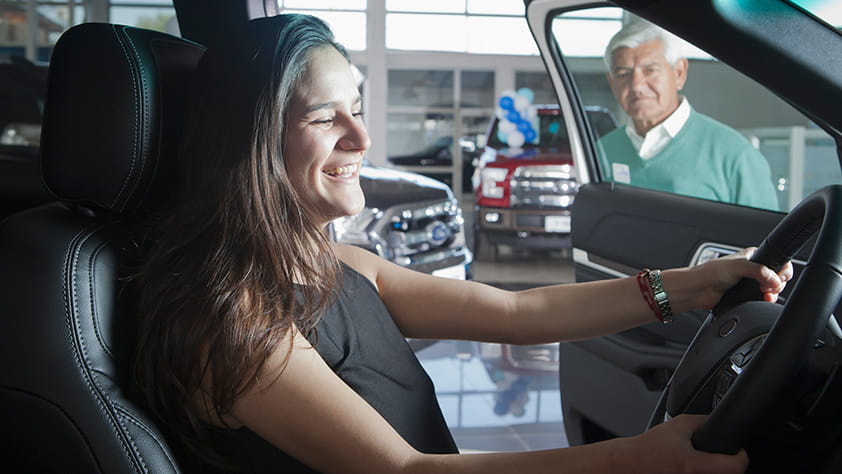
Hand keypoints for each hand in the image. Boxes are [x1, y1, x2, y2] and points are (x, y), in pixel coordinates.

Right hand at [608, 414, 747, 473]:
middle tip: (716, 454)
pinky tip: (688, 468)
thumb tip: (715, 419)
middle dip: (725, 462)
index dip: (741, 455)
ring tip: (697, 461)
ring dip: (713, 469)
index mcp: (694, 465)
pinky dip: (700, 471)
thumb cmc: (647, 448)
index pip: (737, 466)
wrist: (628, 464)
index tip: (738, 450)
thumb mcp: (676, 426)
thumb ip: (699, 421)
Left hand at [690, 247, 792, 309]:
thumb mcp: (738, 266)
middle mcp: (753, 269)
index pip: (776, 259)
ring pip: (771, 289)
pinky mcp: (746, 295)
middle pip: (776, 276)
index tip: (779, 277)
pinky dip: (765, 300)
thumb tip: (774, 280)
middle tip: (769, 287)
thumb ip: (759, 271)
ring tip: (766, 294)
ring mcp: (750, 283)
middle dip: (777, 284)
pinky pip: (762, 298)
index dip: (781, 269)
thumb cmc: (711, 273)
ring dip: (772, 293)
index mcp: (752, 256)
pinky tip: (762, 300)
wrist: (698, 290)